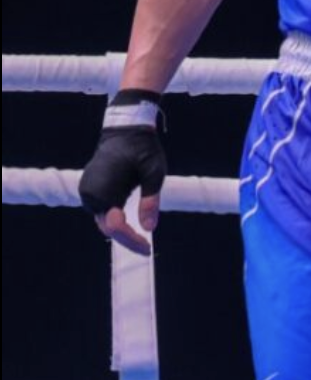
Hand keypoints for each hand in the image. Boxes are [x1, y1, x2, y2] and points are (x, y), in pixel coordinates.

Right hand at [79, 100, 165, 255]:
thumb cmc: (143, 150)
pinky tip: (130, 224)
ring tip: (140, 239)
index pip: (116, 227)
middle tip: (147, 248)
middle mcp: (90, 194)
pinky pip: (102, 210)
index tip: (148, 248)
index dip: (132, 240)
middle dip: (127, 239)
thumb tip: (149, 228)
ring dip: (120, 229)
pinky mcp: (89, 188)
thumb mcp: (154, 174)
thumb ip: (151, 201)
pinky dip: (115, 218)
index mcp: (104, 191)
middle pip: (107, 227)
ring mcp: (87, 191)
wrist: (125, 130)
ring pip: (104, 220)